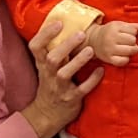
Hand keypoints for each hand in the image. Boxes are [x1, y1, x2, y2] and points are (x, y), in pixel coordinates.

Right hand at [20, 20, 103, 137]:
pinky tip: (101, 70)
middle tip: (81, 34)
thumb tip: (65, 26)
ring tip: (91, 50)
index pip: (36, 47)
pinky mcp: (71, 99)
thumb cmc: (50, 85)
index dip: (45, 34)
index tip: (59, 23)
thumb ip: (52, 51)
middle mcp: (49, 75)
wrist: (47, 114)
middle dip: (66, 46)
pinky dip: (92, 80)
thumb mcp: (46, 68)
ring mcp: (59, 88)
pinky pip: (82, 89)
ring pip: (65, 74)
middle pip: (52, 58)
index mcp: (42, 65)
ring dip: (78, 61)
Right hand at [86, 20, 137, 66]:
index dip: (133, 33)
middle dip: (132, 42)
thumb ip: (137, 26)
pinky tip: (123, 56)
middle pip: (133, 41)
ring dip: (132, 50)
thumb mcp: (122, 26)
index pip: (133, 31)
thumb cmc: (111, 32)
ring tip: (127, 48)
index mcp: (115, 27)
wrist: (94, 40)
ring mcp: (110, 49)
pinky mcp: (109, 59)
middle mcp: (111, 38)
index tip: (126, 34)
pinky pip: (123, 61)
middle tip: (126, 42)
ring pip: (130, 51)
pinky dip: (126, 60)